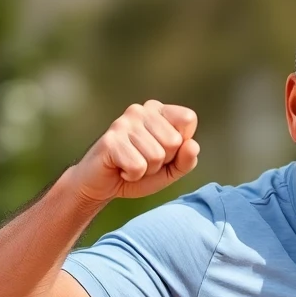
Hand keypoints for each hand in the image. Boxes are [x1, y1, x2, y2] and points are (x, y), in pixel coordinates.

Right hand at [69, 100, 199, 203]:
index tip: (164, 151)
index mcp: (157, 111)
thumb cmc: (139, 173)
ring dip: (147, 170)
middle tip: (144, 161)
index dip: (182, 143)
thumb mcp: (170, 170)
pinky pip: (138, 166)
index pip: (187, 118)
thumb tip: (192, 145)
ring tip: (132, 164)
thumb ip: (187, 160)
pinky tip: (121, 169)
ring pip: (157, 156)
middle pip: (174, 141)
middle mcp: (140, 110)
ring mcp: (123, 123)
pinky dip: (133, 175)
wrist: (103, 185)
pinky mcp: (111, 140)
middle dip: (163, 161)